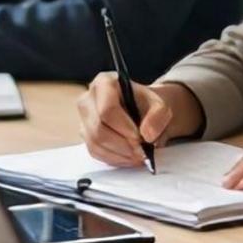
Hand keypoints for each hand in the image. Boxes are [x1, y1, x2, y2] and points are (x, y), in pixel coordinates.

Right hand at [77, 75, 201, 166]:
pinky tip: (129, 157)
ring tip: (138, 156)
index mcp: (104, 83)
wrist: (140, 110)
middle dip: (122, 144)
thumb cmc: (146, 104)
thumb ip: (158, 115)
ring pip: (95, 143)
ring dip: (119, 154)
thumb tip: (148, 134)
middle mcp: (88, 100)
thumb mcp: (159, 104)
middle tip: (141, 151)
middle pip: (98, 128)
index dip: (123, 127)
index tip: (139, 138)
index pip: (107, 109)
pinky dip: (114, 158)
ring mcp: (84, 119)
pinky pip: (95, 152)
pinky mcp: (85, 136)